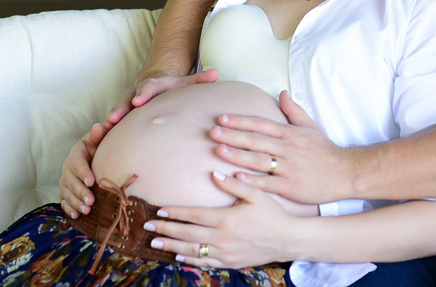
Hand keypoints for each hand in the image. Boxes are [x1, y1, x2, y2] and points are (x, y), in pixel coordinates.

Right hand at [59, 124, 106, 218]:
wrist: (90, 155)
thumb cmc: (96, 147)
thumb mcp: (96, 139)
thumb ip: (98, 134)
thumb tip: (99, 126)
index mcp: (76, 155)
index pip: (78, 164)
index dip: (83, 173)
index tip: (92, 181)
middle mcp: (67, 169)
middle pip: (71, 182)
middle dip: (80, 193)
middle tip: (91, 201)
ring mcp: (65, 182)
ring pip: (67, 194)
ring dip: (76, 203)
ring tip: (87, 211)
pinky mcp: (65, 192)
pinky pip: (64, 202)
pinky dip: (69, 210)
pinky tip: (76, 216)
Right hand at [104, 69, 219, 129]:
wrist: (154, 85)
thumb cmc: (172, 87)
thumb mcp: (185, 82)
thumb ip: (200, 79)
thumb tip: (217, 73)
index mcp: (151, 87)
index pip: (146, 89)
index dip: (142, 95)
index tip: (138, 101)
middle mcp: (135, 95)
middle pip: (125, 102)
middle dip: (120, 110)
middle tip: (113, 119)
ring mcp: (126, 106)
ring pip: (116, 113)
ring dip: (110, 123)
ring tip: (104, 132)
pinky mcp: (122, 117)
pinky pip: (113, 125)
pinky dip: (106, 133)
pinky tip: (101, 146)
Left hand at [146, 172, 300, 267]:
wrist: (287, 240)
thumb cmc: (272, 214)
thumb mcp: (256, 194)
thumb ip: (234, 184)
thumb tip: (214, 173)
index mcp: (226, 219)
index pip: (193, 215)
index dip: (175, 212)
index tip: (160, 209)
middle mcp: (221, 237)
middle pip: (186, 233)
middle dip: (165, 228)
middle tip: (147, 225)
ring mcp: (224, 252)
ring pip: (191, 250)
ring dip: (171, 245)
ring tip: (155, 241)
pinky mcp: (229, 262)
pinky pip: (204, 262)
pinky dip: (188, 259)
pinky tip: (177, 255)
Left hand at [210, 91, 348, 203]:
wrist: (345, 173)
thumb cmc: (325, 151)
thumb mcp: (311, 127)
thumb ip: (293, 111)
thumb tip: (281, 93)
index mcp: (290, 134)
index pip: (261, 124)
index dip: (241, 120)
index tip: (222, 117)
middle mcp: (287, 148)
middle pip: (256, 140)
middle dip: (233, 135)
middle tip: (212, 131)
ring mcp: (289, 168)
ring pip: (259, 160)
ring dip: (238, 155)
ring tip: (218, 150)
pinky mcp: (291, 186)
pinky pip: (268, 183)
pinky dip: (252, 180)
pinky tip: (236, 177)